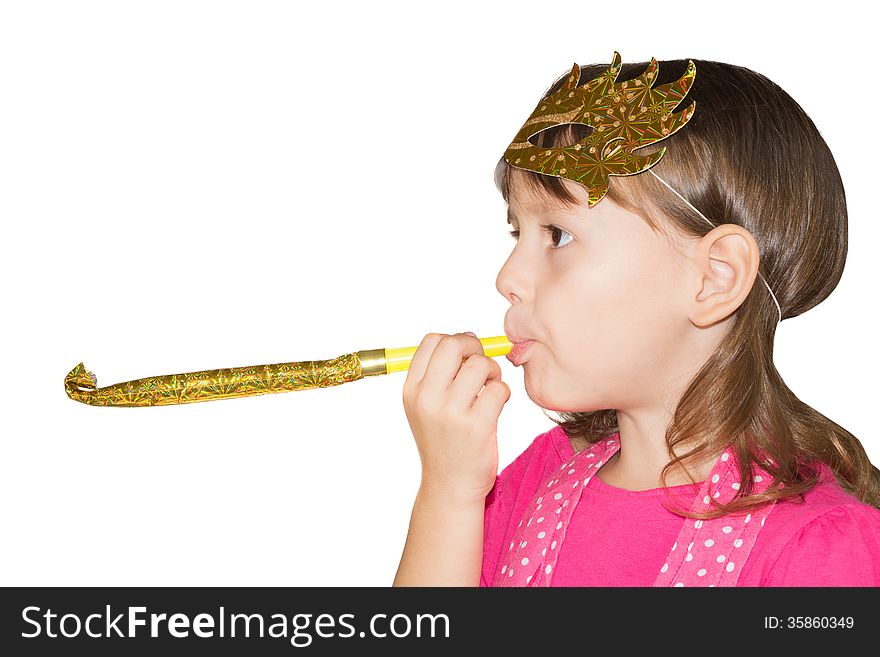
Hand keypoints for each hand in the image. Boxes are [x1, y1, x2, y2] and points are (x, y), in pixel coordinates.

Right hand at [402, 332, 510, 504]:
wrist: (450, 485)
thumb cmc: (443, 441)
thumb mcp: (425, 407)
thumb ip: (437, 375)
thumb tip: (467, 339)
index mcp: (412, 389)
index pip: (431, 341)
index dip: (454, 340)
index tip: (466, 355)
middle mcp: (427, 398)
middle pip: (454, 344)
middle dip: (475, 349)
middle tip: (481, 366)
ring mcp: (451, 412)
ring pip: (480, 365)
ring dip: (493, 371)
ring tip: (490, 388)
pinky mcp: (476, 426)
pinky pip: (499, 389)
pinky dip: (503, 393)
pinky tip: (497, 406)